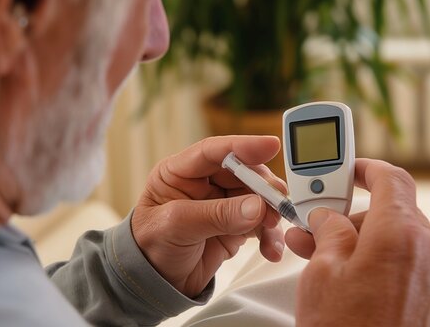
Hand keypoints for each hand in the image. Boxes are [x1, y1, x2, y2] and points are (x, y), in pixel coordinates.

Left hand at [132, 136, 285, 297]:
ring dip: (269, 212)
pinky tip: (271, 248)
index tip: (270, 146)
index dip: (243, 146)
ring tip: (272, 228)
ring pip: (257, 197)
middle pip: (243, 172)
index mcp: (180, 172)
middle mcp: (203, 183)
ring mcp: (222, 203)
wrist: (156, 284)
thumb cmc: (151, 248)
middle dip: (262, 187)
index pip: (213, 151)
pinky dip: (269, 235)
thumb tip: (257, 205)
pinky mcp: (236, 225)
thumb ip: (216, 214)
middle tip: (277, 201)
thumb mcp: (177, 227)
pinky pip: (260, 223)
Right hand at [288, 159, 429, 326]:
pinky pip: (410, 269)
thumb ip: (328, 230)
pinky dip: (383, 267)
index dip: (366, 169)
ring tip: (326, 263)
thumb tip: (328, 217)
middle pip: (391, 215)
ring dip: (363, 246)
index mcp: (402, 234)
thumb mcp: (322, 272)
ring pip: (399, 243)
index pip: (391, 178)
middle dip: (351, 220)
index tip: (349, 171)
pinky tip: (353, 284)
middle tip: (315, 231)